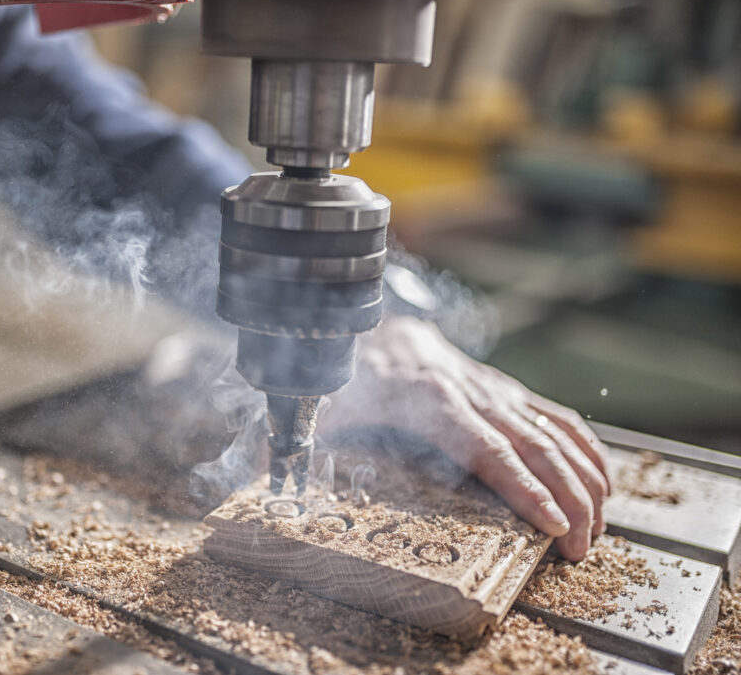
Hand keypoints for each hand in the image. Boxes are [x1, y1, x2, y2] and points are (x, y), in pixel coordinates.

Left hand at [325, 315, 609, 560]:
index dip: (522, 488)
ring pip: (557, 434)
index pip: (487, 449)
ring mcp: (498, 391)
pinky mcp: (510, 391)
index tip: (549, 525)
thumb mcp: (324, 406)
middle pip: (535, 447)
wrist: (379, 324)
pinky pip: (561, 419)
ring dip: (585, 482)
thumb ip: (304, 441)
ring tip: (597, 529)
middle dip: (566, 499)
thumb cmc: (353, 373)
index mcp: (431, 401)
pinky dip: (589, 451)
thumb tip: (270, 473)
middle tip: (580, 549)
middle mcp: (474, 393)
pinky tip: (603, 485)